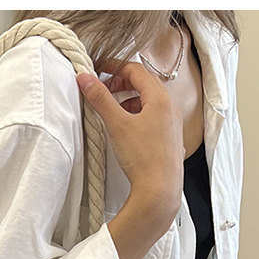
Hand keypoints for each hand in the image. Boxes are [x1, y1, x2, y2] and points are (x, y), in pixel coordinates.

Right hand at [76, 61, 184, 226]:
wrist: (159, 191)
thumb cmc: (142, 157)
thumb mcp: (117, 124)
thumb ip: (100, 99)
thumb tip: (84, 78)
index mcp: (159, 99)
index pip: (137, 70)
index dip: (116, 67)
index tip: (99, 71)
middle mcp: (171, 109)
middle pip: (146, 85)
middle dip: (123, 84)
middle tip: (104, 91)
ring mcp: (173, 126)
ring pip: (151, 104)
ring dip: (132, 101)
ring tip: (115, 113)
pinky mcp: (172, 143)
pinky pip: (156, 121)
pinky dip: (141, 118)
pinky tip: (130, 132)